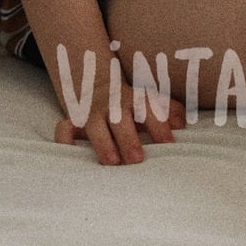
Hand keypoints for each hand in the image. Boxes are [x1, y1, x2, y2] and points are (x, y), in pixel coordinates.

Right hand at [54, 79, 186, 165]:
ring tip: (112, 162)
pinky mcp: (73, 122)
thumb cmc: (131, 103)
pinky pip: (64, 129)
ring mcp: (92, 114)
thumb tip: (182, 123)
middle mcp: (113, 105)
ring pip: (95, 127)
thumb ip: (169, 110)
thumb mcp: (151, 101)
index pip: (149, 109)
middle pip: (121, 119)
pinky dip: (64, 141)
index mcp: (135, 99)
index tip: (169, 144)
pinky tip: (70, 156)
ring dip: (103, 143)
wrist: (97, 84)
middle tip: (137, 159)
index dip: (159, 126)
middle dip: (129, 139)